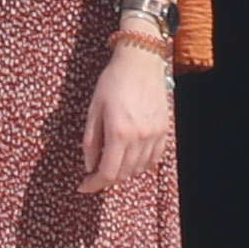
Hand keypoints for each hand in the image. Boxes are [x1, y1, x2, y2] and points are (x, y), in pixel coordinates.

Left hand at [80, 35, 173, 200]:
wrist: (141, 61)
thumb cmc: (112, 82)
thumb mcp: (93, 109)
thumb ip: (90, 141)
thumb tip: (89, 166)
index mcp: (118, 132)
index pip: (108, 173)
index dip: (94, 184)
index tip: (83, 186)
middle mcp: (140, 137)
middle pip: (124, 174)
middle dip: (106, 179)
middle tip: (94, 175)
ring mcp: (155, 134)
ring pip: (139, 169)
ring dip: (123, 173)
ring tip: (110, 165)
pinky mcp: (165, 130)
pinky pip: (154, 158)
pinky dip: (141, 165)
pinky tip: (130, 160)